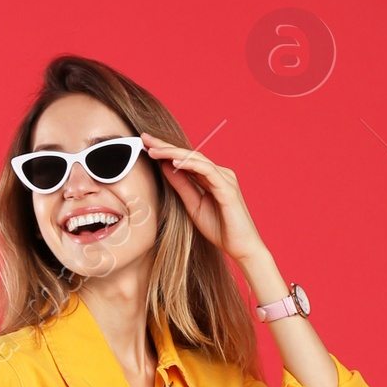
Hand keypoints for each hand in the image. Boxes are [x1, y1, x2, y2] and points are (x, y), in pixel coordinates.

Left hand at [139, 132, 266, 267]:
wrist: (241, 247)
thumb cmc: (220, 229)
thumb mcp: (193, 206)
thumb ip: (182, 186)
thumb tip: (166, 167)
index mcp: (211, 177)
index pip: (186, 160)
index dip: (165, 152)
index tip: (145, 145)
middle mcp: (219, 173)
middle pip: (189, 155)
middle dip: (165, 146)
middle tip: (145, 138)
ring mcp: (224, 178)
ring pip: (196, 159)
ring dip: (173, 153)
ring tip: (154, 150)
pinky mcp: (227, 188)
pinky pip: (207, 171)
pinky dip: (190, 165)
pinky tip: (174, 162)